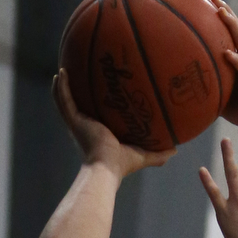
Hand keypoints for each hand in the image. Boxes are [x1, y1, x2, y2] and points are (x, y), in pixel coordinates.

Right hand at [52, 68, 175, 178]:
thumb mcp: (144, 155)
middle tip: (80, 73)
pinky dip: (61, 87)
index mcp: (99, 132)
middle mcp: (85, 126)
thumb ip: (159, 153)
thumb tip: (176, 149)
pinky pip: (63, 99)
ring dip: (64, 85)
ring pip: (65, 100)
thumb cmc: (123, 164)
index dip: (97, 103)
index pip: (96, 115)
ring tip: (64, 70)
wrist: (107, 168)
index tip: (102, 89)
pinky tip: (61, 73)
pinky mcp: (74, 120)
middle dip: (78, 91)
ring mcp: (77, 122)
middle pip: (79, 105)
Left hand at [211, 0, 237, 129]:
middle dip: (225, 11)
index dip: (221, 18)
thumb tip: (183, 88)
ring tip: (221, 12)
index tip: (208, 3)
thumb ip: (208, 86)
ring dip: (232, 25)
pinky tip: (226, 53)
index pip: (230, 33)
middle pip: (236, 29)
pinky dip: (235, 60)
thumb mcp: (221, 94)